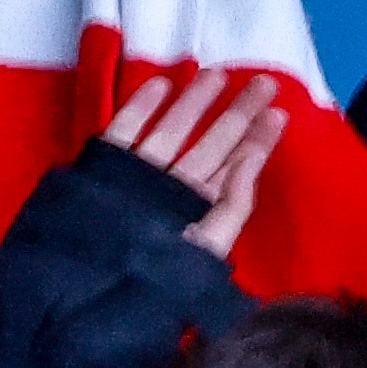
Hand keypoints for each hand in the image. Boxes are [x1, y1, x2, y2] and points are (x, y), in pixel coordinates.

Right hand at [95, 75, 293, 263]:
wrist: (87, 293)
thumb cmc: (151, 279)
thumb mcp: (206, 249)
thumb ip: (231, 207)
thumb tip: (252, 160)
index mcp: (200, 212)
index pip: (235, 170)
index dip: (257, 142)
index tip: (279, 114)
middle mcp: (173, 191)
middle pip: (210, 146)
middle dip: (236, 115)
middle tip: (263, 83)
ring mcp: (139, 177)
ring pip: (172, 132)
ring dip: (194, 103)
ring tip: (216, 74)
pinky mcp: (106, 169)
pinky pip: (125, 132)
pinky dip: (140, 108)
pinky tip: (162, 85)